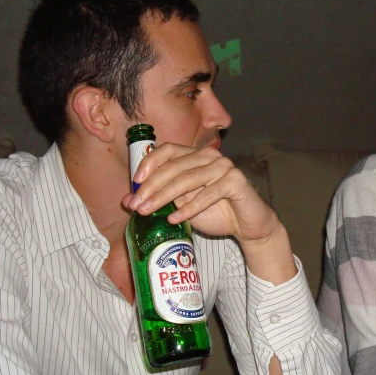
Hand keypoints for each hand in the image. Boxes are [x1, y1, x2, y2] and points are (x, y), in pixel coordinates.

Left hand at [122, 143, 280, 244]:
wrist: (247, 225)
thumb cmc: (215, 212)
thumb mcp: (182, 205)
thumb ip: (160, 199)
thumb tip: (128, 201)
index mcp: (196, 156)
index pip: (168, 150)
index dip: (150, 163)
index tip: (135, 182)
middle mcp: (210, 156)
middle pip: (174, 166)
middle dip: (151, 186)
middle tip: (136, 205)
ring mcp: (224, 167)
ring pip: (188, 180)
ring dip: (164, 197)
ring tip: (148, 212)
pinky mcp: (236, 181)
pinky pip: (209, 194)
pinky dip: (190, 208)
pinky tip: (175, 219)